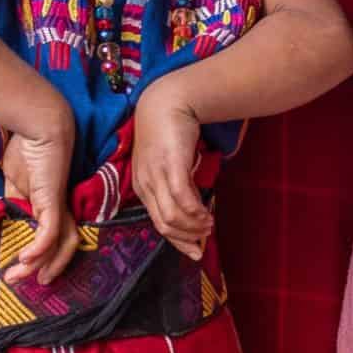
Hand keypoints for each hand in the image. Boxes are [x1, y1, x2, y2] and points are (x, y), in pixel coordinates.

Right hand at [0, 111, 80, 287]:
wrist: (38, 124)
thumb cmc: (26, 148)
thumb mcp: (13, 181)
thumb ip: (13, 201)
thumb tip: (1, 216)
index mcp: (50, 204)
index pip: (53, 237)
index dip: (42, 256)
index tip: (21, 268)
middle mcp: (59, 207)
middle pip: (62, 246)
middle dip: (44, 268)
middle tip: (21, 281)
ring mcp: (58, 204)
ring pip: (60, 244)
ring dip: (43, 264)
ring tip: (21, 275)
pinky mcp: (53, 199)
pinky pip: (51, 231)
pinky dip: (40, 248)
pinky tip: (25, 259)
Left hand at [130, 78, 214, 260]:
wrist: (167, 101)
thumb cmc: (168, 133)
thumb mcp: (168, 163)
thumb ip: (175, 185)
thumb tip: (192, 208)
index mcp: (143, 186)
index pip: (158, 223)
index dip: (178, 241)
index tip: (195, 251)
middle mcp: (145, 184)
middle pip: (164, 224)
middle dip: (187, 237)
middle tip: (206, 238)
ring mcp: (156, 175)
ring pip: (172, 217)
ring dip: (193, 226)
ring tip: (209, 225)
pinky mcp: (171, 166)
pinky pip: (182, 199)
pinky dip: (195, 212)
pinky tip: (207, 214)